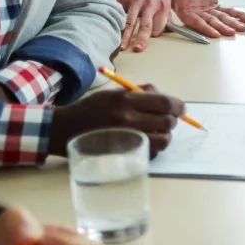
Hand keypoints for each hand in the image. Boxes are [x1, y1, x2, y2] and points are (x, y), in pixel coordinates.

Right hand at [48, 84, 184, 156]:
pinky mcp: (123, 152)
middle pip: (167, 122)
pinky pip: (150, 152)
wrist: (64, 129)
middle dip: (173, 121)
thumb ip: (139, 92)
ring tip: (159, 132)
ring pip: (163, 140)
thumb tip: (163, 96)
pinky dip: (154, 147)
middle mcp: (128, 118)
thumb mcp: (113, 93)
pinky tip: (146, 142)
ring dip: (166, 136)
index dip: (178, 106)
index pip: (165, 102)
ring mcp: (126, 137)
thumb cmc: (91, 109)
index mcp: (126, 99)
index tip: (180, 109)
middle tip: (169, 121)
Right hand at [115, 0, 171, 52]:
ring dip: (125, 36)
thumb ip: (165, 12)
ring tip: (122, 47)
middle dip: (142, 39)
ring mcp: (134, 0)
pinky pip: (118, 14)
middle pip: (146, 26)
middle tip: (138, 49)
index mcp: (162, 4)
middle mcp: (149, 3)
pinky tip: (112, 31)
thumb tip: (168, 30)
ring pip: (130, 22)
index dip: (154, 34)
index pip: (159, 26)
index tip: (150, 38)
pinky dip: (115, 23)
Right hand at [169, 0, 244, 38]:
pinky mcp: (214, 6)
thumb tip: (163, 22)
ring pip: (221, 18)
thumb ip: (167, 8)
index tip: (215, 34)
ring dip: (231, 23)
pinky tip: (244, 19)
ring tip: (240, 29)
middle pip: (211, 22)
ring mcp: (207, 10)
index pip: (197, 23)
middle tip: (231, 33)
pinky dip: (236, 14)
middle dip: (223, 28)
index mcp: (187, 13)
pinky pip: (226, 11)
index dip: (206, 29)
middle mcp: (198, 14)